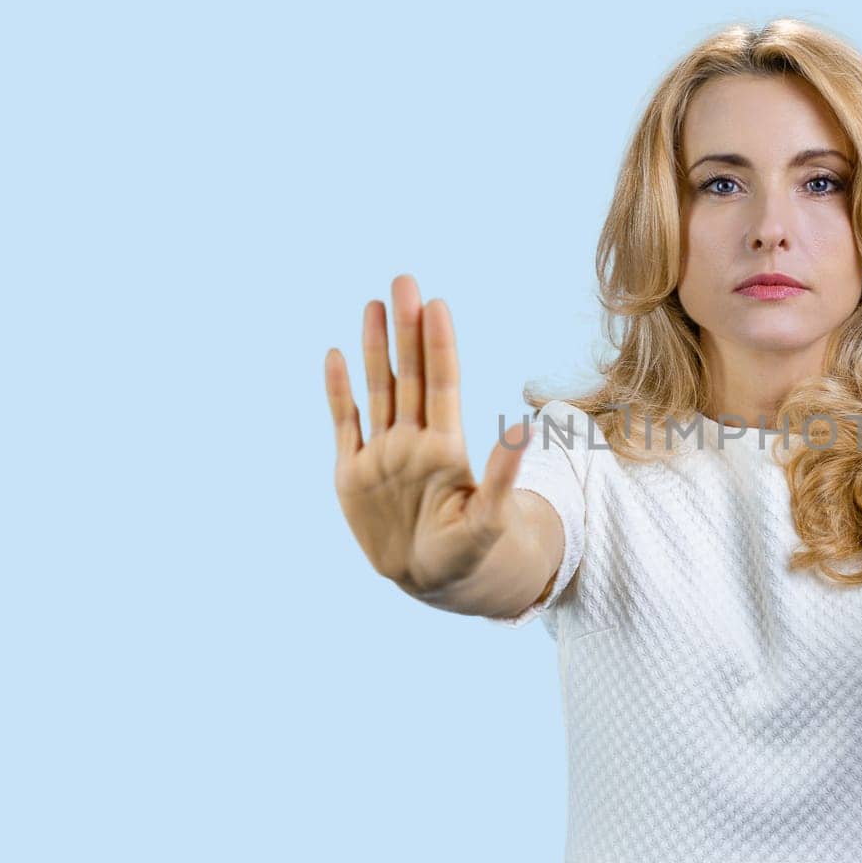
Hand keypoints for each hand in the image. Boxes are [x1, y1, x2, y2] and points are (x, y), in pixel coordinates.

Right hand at [323, 273, 531, 596]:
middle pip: (409, 374)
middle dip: (406, 329)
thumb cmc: (470, 553)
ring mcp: (382, 453)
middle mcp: (413, 441)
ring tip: (374, 305)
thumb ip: (501, 479)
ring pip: (378, 389)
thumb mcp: (489, 520)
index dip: (438, 345)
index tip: (437, 305)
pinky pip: (344, 423)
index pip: (442, 383)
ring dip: (374, 349)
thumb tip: (525, 434)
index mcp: (445, 448)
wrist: (431, 581)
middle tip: (404, 281)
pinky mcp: (352, 472)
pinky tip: (335, 355)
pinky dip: (338, 392)